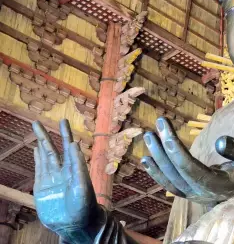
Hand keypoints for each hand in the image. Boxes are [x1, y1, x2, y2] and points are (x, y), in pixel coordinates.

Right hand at [33, 120, 101, 241]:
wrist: (76, 225)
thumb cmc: (85, 206)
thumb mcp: (83, 185)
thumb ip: (78, 166)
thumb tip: (74, 145)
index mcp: (75, 168)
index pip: (69, 147)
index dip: (65, 133)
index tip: (63, 121)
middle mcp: (62, 170)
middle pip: (52, 149)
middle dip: (46, 135)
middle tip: (37, 121)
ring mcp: (51, 178)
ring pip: (44, 157)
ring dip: (40, 144)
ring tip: (37, 131)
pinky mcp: (42, 188)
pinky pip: (39, 170)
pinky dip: (37, 159)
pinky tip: (36, 150)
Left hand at [141, 117, 233, 203]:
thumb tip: (220, 141)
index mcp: (220, 186)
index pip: (190, 168)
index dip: (175, 149)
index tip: (164, 128)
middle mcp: (205, 194)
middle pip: (176, 173)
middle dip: (162, 149)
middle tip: (155, 126)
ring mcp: (199, 195)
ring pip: (171, 180)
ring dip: (157, 159)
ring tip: (148, 138)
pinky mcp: (197, 192)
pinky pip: (172, 184)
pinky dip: (158, 172)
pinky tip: (147, 159)